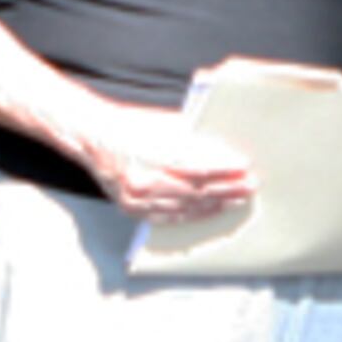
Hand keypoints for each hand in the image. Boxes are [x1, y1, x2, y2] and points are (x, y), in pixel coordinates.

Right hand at [77, 104, 254, 222]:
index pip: (197, 167)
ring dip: (214, 205)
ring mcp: (136, 200)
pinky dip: (192, 214)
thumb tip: (223, 150)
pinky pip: (169, 218)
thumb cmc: (130, 125)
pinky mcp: (132, 209)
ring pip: (184, 208)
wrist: (92, 137)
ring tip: (237, 200)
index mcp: (150, 155)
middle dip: (226, 189)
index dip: (223, 169)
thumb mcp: (164, 123)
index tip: (244, 167)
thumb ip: (193, 139)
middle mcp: (143, 181)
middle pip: (195, 191)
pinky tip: (210, 211)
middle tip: (250, 186)